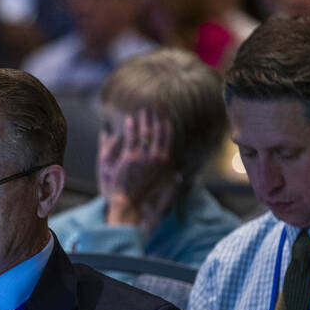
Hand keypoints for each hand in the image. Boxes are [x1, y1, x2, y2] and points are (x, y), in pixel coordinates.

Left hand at [99, 110, 177, 232]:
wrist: (131, 202)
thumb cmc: (147, 195)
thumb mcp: (165, 185)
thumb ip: (173, 175)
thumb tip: (180, 170)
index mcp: (166, 161)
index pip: (168, 136)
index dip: (167, 123)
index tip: (165, 114)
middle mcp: (157, 157)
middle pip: (157, 131)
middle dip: (157, 117)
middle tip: (155, 106)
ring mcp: (143, 156)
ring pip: (145, 132)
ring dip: (144, 119)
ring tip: (143, 111)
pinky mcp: (129, 157)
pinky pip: (131, 137)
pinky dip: (131, 127)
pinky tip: (129, 120)